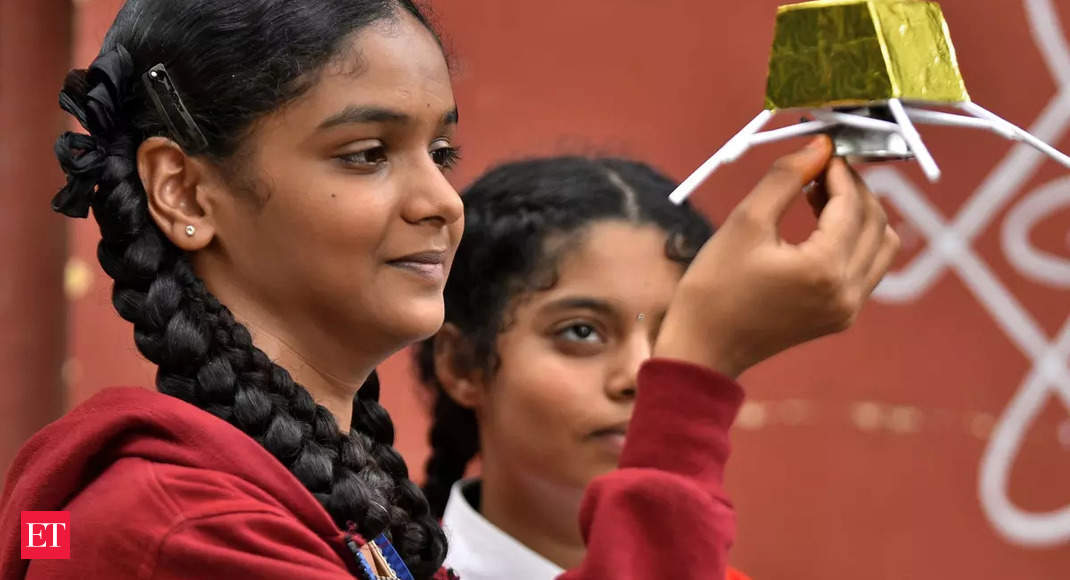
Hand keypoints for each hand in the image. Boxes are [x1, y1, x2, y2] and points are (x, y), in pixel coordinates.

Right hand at [654, 136, 899, 377]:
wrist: (703, 348)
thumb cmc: (714, 286)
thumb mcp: (745, 222)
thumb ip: (786, 177)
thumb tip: (819, 146)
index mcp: (824, 269)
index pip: (851, 204)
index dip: (839, 170)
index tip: (820, 149)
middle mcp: (847, 292)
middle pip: (875, 221)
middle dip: (852, 188)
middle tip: (819, 168)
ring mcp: (848, 309)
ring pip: (881, 245)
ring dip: (860, 214)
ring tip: (820, 196)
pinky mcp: (840, 317)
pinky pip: (867, 268)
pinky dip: (854, 239)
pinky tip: (820, 226)